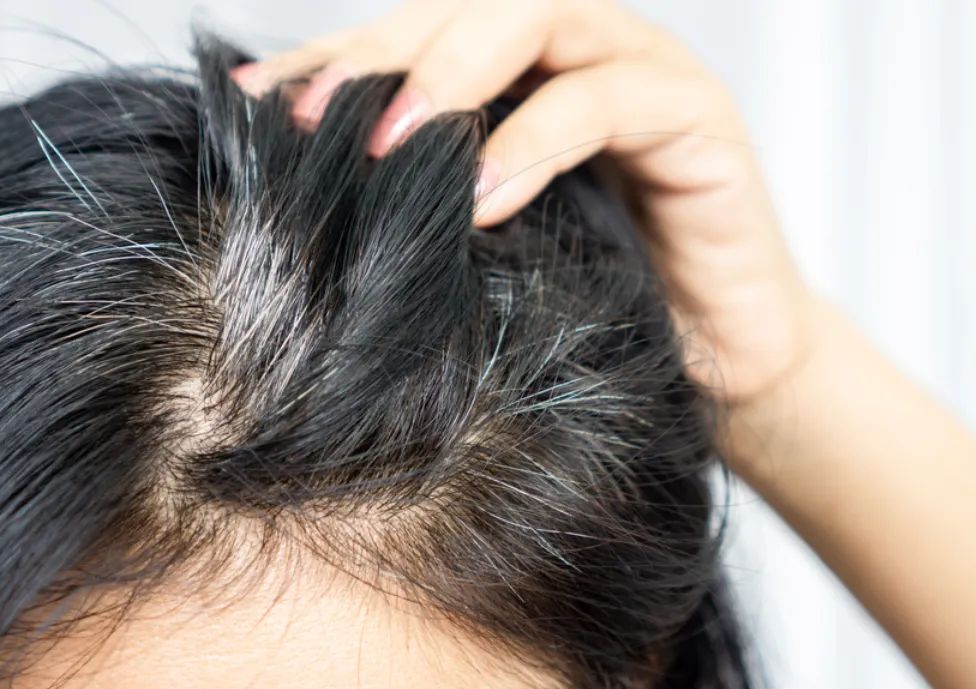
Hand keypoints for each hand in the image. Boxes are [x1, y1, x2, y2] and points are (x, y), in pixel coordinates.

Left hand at [232, 0, 817, 406]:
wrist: (719, 366)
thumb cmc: (600, 307)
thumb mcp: (488, 254)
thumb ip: (420, 208)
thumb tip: (302, 205)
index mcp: (517, 75)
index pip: (413, 38)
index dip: (334, 60)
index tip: (257, 105)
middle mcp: (576, 53)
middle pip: (466, 5)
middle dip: (383, 55)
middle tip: (314, 121)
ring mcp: (640, 72)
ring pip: (539, 17)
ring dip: (455, 73)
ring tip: (392, 148)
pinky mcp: (697, 118)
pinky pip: (608, 100)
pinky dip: (538, 138)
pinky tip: (486, 198)